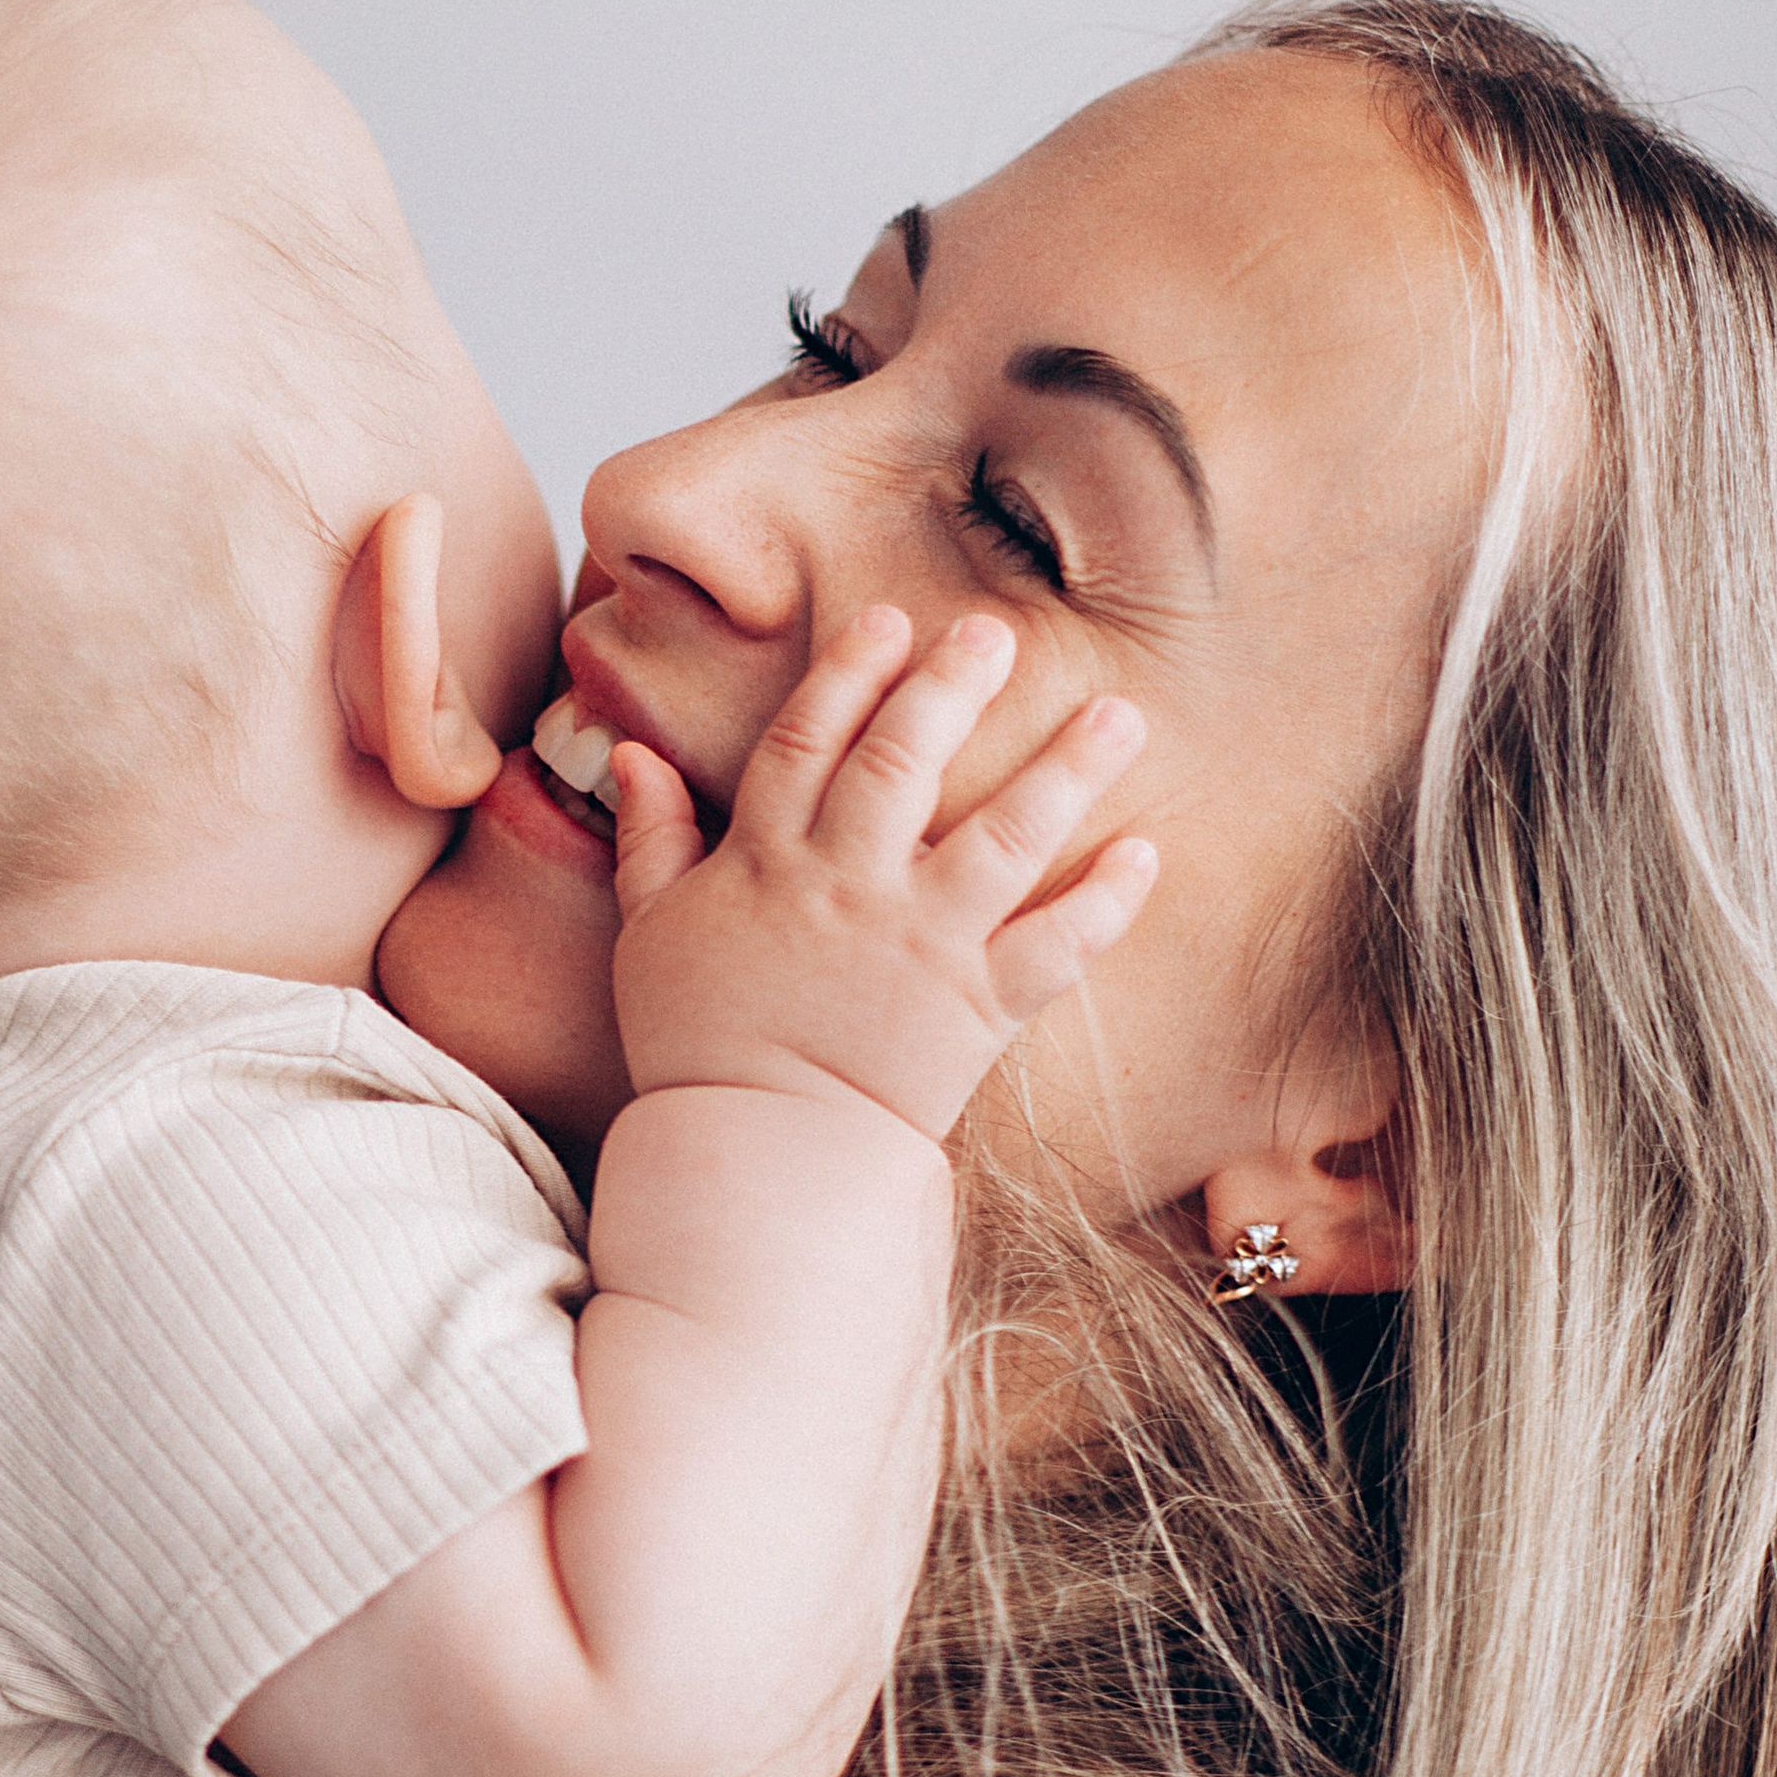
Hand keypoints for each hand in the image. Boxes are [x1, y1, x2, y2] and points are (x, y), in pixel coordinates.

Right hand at [607, 605, 1153, 1138]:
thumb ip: (650, 836)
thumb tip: (630, 752)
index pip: (809, 740)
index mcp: (769, 862)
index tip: (891, 620)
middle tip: (999, 634)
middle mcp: (850, 889)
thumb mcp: (649, 929)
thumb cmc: (695, 1042)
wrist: (756, 1156)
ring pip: (1004, 838)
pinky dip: (1105, 903)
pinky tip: (1146, 853)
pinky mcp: (977, 1009)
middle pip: (905, 762)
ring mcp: (921, 945)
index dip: (850, 673)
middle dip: (954, 687)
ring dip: (1066, 771)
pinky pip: (1055, 947)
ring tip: (1118, 714)